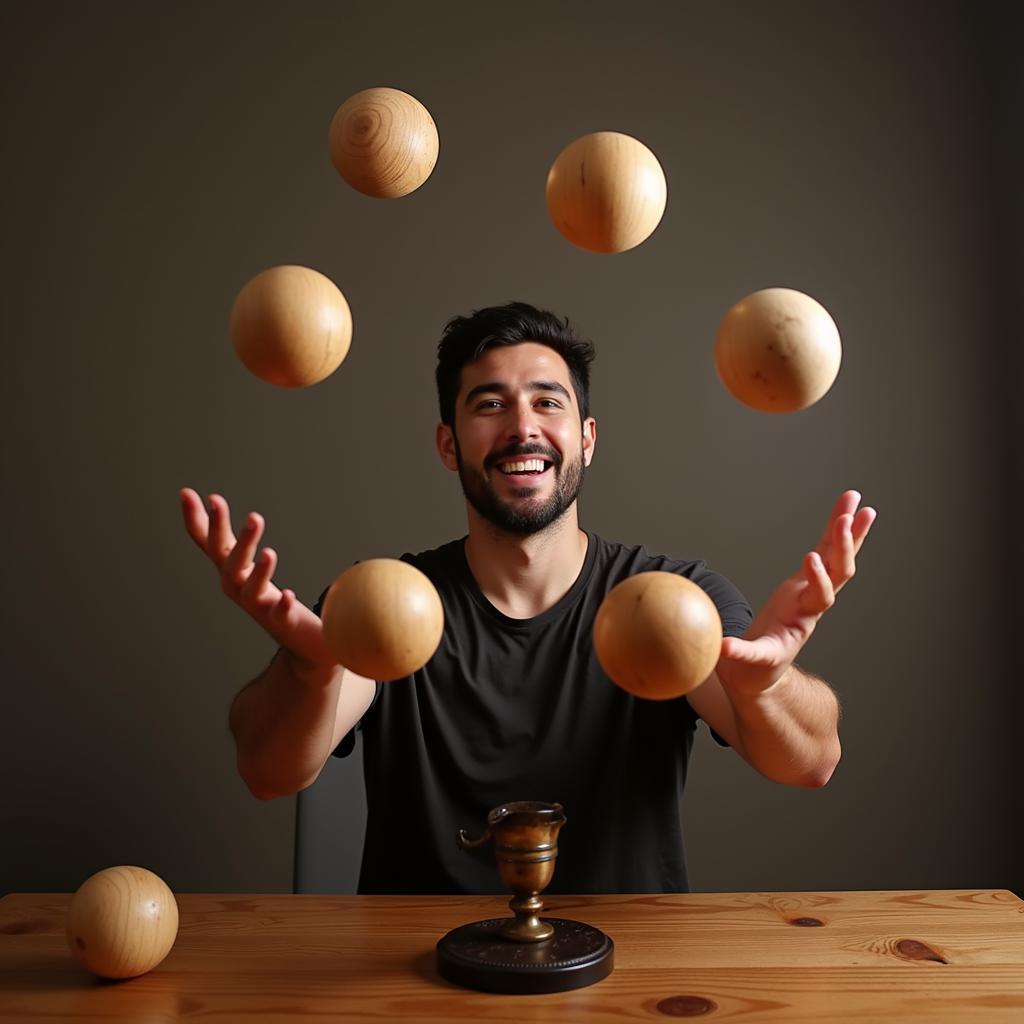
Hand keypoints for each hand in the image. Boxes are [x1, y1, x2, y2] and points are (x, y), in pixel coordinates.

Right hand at [179, 488, 336, 671]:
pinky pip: (279, 615)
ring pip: (252, 589)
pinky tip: (289, 595)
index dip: (197, 520)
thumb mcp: (242, 563)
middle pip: (228, 561)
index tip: (189, 493)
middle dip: (225, 534)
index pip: (208, 542)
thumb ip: (226, 536)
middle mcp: (238, 588)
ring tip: (269, 552)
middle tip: (226, 504)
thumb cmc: (266, 596)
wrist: (297, 638)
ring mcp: (260, 606)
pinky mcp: (282, 621)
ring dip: (259, 571)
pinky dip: (282, 605)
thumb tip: (207, 498)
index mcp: (230, 570)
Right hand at [717, 490, 875, 696]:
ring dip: (850, 532)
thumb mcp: (746, 664)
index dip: (817, 579)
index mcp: (799, 621)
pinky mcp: (802, 582)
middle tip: (848, 519)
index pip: (818, 599)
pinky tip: (846, 510)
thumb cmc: (753, 668)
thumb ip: (739, 654)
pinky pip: (823, 552)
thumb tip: (723, 648)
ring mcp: (810, 590)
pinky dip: (834, 531)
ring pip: (837, 560)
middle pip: (838, 574)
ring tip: (859, 503)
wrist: (761, 672)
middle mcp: (811, 603)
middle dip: (844, 547)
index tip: (811, 558)